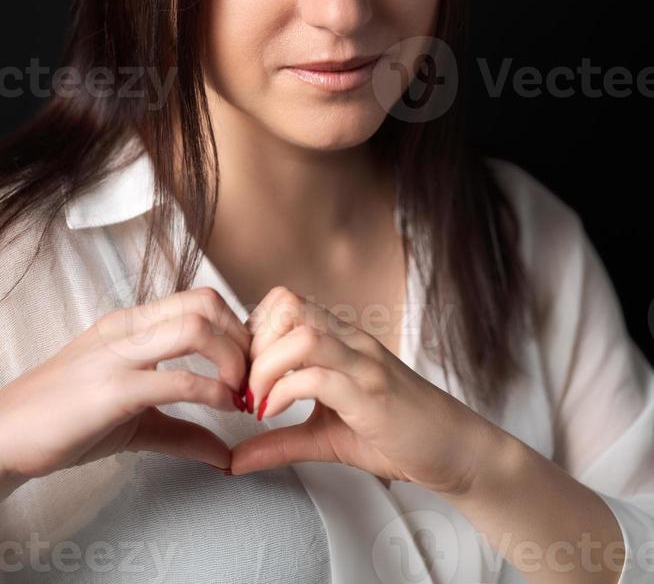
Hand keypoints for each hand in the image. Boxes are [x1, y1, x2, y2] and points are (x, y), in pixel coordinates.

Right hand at [0, 286, 250, 486]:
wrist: (5, 435)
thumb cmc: (65, 420)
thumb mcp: (135, 419)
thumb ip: (183, 430)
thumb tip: (225, 453)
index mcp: (132, 324)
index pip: (200, 299)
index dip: (236, 328)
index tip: (249, 364)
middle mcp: (128, 328)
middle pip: (206, 303)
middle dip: (242, 339)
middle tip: (252, 376)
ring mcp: (119, 354)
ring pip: (196, 327)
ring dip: (233, 359)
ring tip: (238, 392)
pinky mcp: (112, 390)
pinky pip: (177, 379)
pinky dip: (212, 392)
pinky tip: (221, 408)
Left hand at [229, 286, 492, 495]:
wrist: (453, 450)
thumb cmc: (396, 436)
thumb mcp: (325, 436)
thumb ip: (280, 441)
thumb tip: (232, 460)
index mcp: (341, 340)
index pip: (285, 301)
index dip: (253, 330)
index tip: (245, 371)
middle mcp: (351, 341)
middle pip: (287, 305)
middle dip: (253, 344)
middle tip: (246, 385)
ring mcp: (364, 363)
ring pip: (301, 335)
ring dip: (266, 367)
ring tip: (258, 400)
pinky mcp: (372, 393)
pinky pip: (318, 376)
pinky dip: (284, 393)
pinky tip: (273, 415)